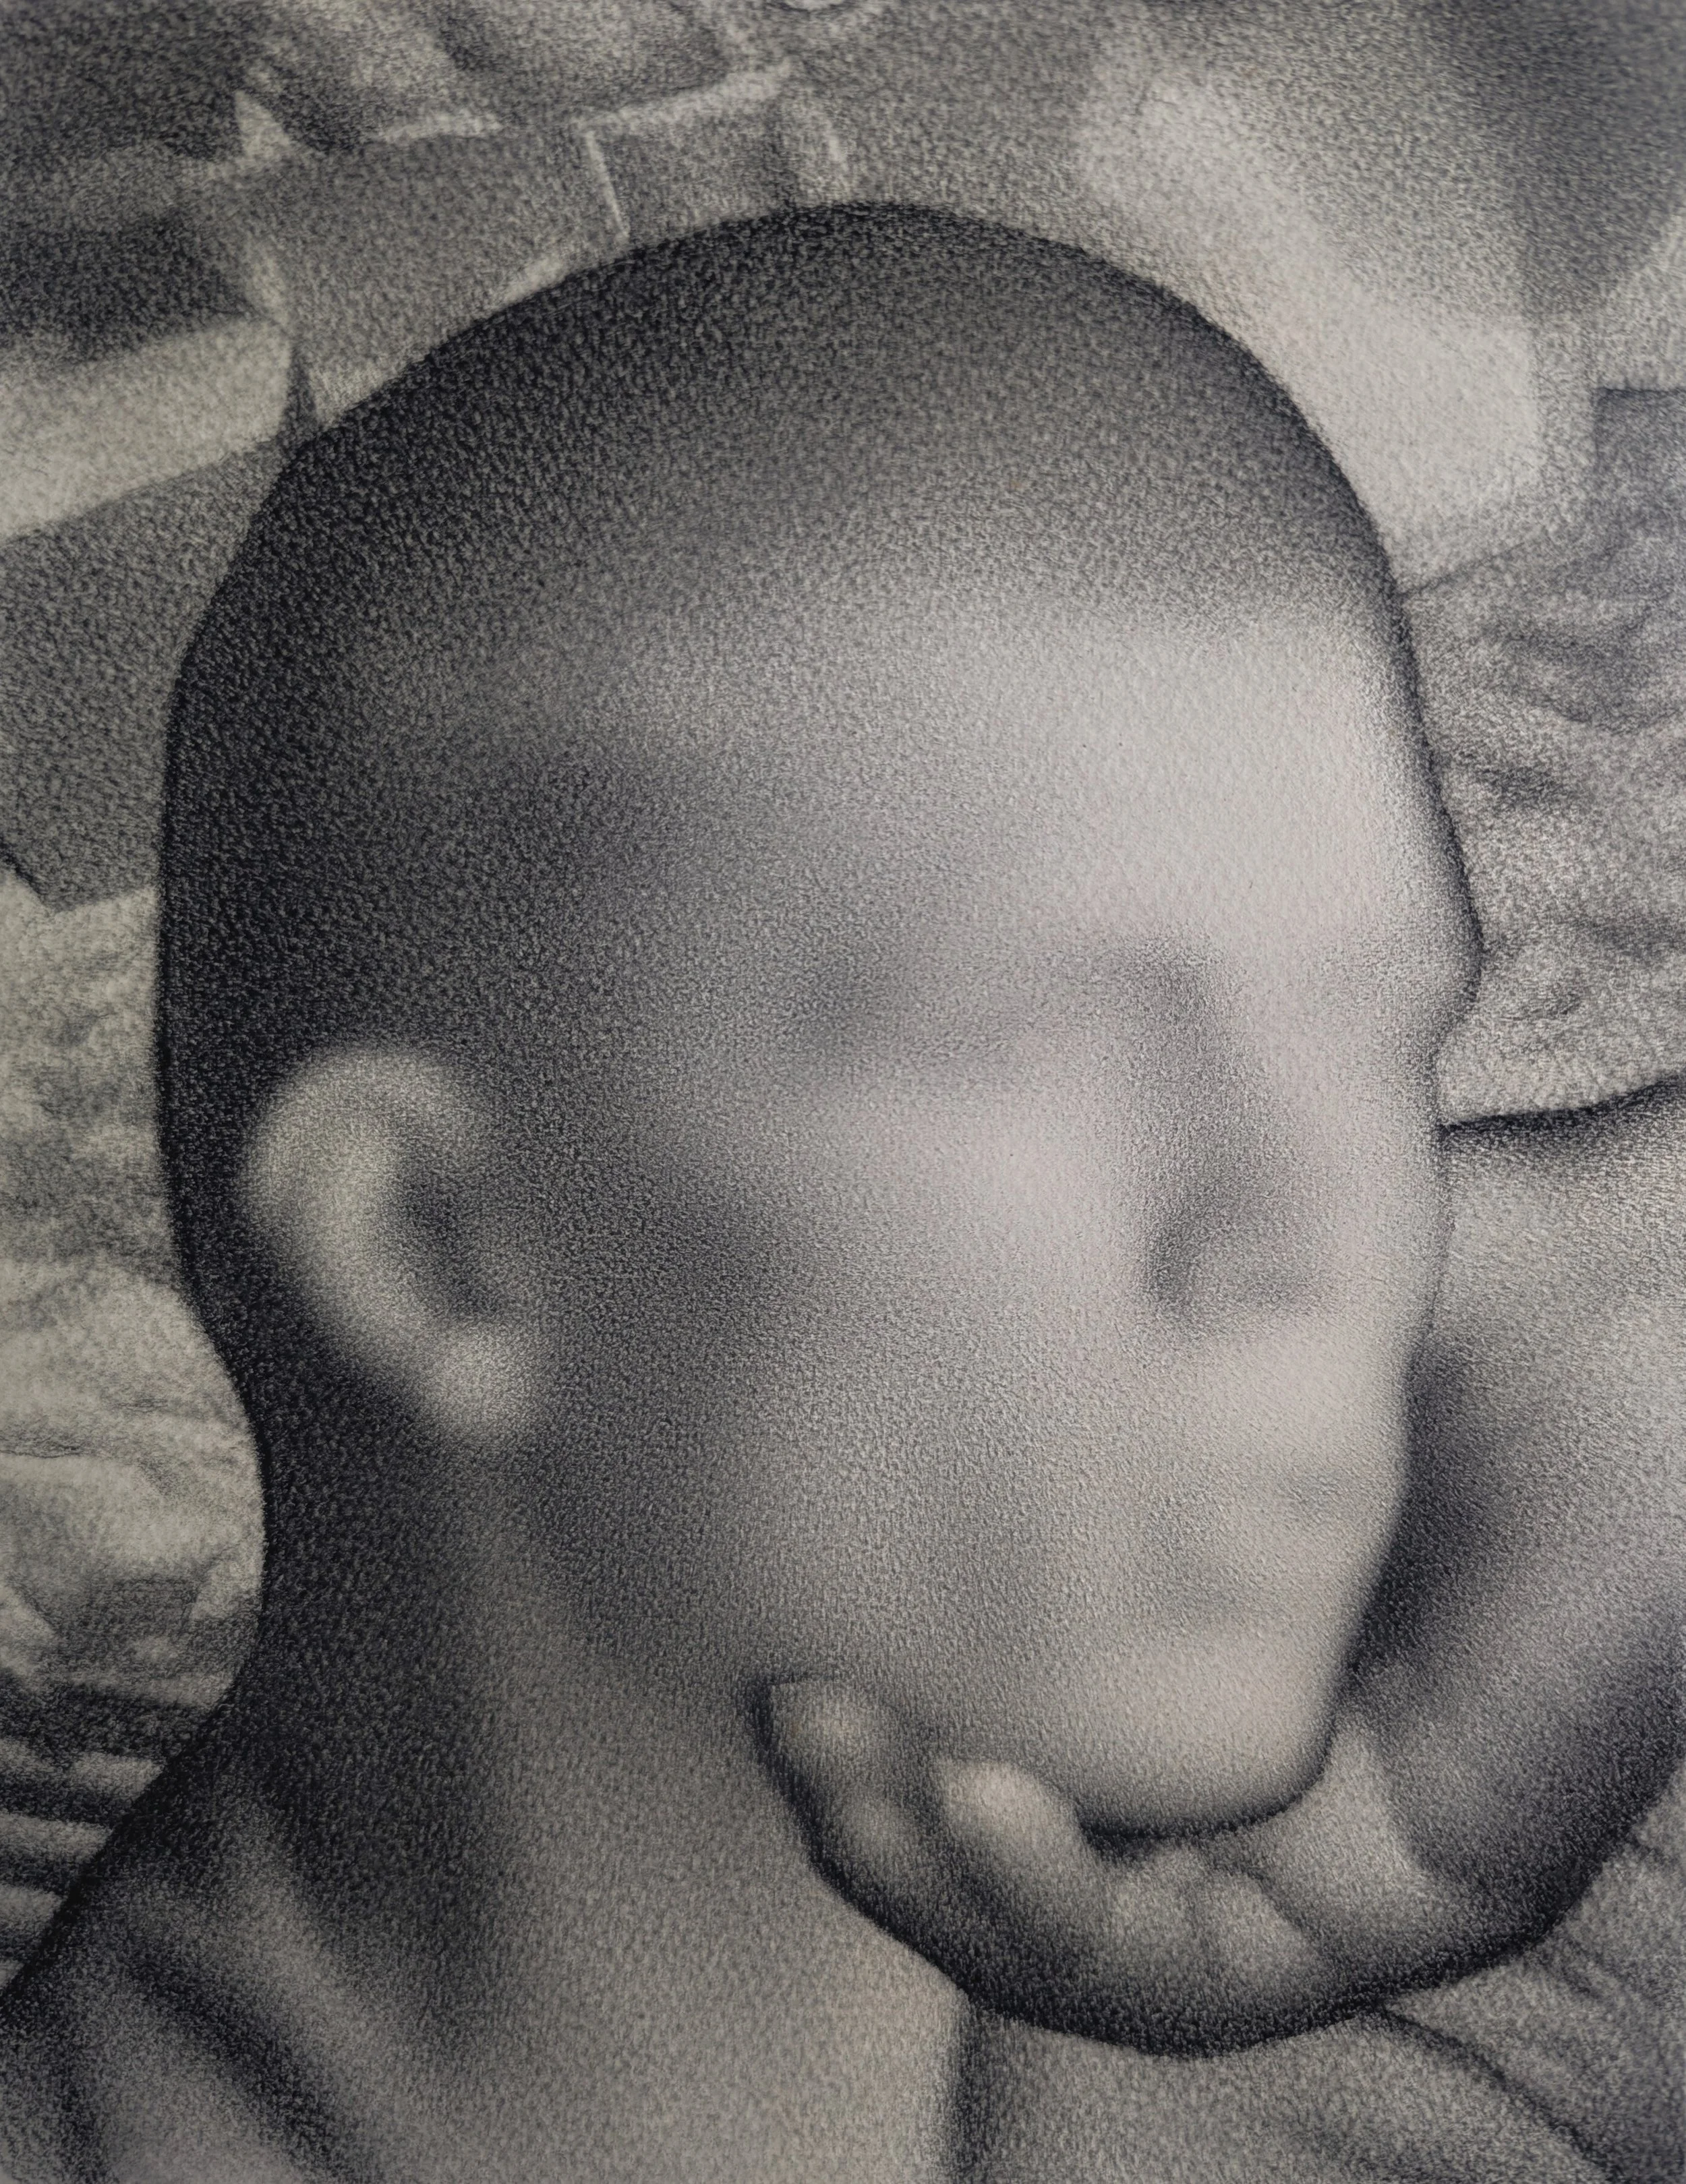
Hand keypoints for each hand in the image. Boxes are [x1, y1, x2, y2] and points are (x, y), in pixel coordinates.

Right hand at [759, 1090, 1685, 2053]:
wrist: (1640, 1305)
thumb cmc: (1440, 1285)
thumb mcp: (1198, 1315)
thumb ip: (1060, 1345)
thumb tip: (854, 1291)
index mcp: (1171, 1633)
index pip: (976, 1722)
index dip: (862, 1712)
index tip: (776, 1630)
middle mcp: (1227, 1753)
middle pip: (998, 1847)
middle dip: (866, 1807)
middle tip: (796, 1714)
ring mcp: (1308, 1836)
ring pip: (1070, 1939)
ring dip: (929, 1878)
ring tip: (857, 1769)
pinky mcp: (1399, 1893)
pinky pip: (1186, 1969)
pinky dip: (1056, 1912)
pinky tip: (984, 1798)